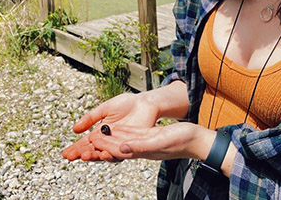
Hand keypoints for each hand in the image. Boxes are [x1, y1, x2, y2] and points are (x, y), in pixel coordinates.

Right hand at [62, 92, 159, 161]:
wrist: (144, 103)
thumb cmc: (127, 104)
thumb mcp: (105, 108)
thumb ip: (91, 118)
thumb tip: (74, 129)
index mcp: (100, 132)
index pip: (86, 143)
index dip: (76, 149)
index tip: (66, 153)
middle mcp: (108, 140)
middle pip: (93, 151)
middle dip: (82, 154)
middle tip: (72, 156)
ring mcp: (118, 144)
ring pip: (104, 154)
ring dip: (94, 156)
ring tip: (85, 155)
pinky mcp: (129, 146)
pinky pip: (120, 153)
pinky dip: (111, 154)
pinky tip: (103, 153)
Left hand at [88, 122, 215, 161]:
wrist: (194, 139)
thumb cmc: (180, 141)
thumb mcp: (160, 141)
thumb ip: (141, 145)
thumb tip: (122, 148)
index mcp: (142, 151)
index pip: (117, 149)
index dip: (103, 146)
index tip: (90, 141)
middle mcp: (140, 147)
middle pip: (116, 146)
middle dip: (101, 145)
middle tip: (85, 141)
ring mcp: (144, 142)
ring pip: (122, 140)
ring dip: (108, 139)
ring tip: (93, 135)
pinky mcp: (149, 136)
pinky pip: (131, 135)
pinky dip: (120, 133)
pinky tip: (114, 129)